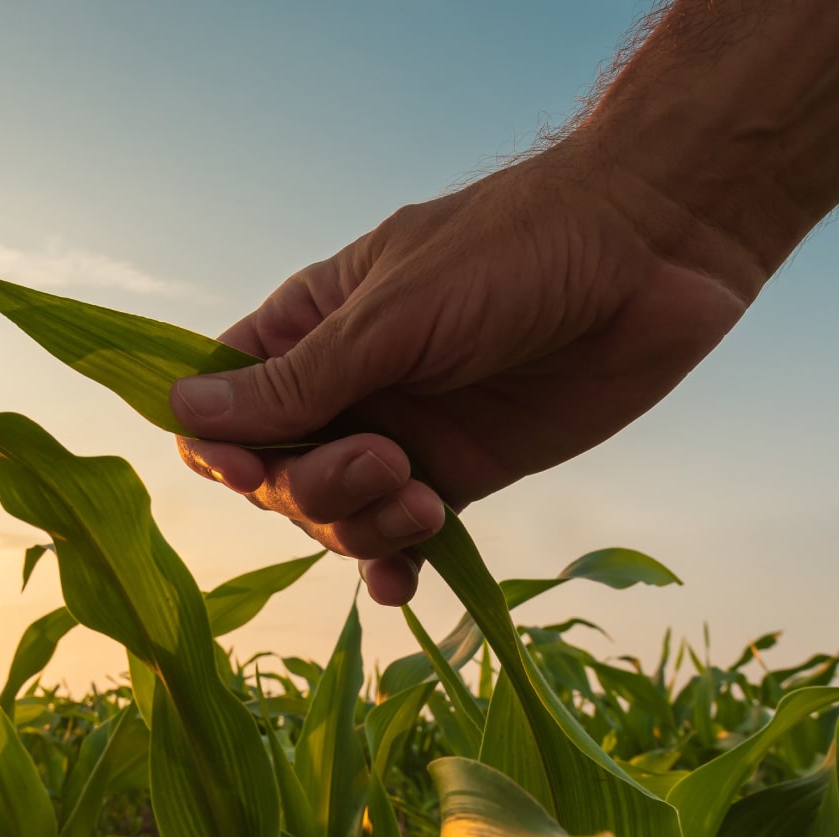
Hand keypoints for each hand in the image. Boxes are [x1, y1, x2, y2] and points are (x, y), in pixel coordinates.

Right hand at [171, 144, 766, 604]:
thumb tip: (182, 415)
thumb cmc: (516, 250)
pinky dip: (392, 566)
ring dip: (360, 527)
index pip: (222, 402)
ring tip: (425, 503)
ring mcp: (402, 435)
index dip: (220, 445)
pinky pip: (402, 540)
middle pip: (273, 474)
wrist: (656, 253)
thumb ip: (299, 380)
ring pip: (334, 514)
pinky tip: (403, 584)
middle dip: (312, 488)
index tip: (248, 465)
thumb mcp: (395, 314)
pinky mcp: (462, 475)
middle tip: (384, 461)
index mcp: (310, 326)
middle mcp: (346, 386)